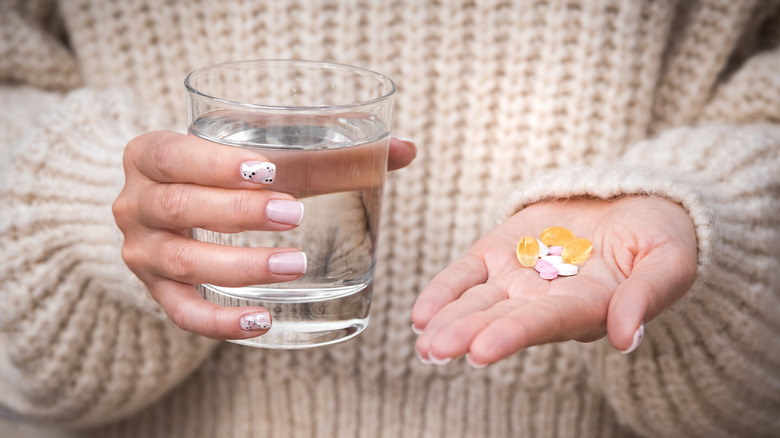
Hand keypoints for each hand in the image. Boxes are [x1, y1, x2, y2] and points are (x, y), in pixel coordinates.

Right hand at [113, 131, 414, 339]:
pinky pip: (182, 314)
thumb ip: (328, 149)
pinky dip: (221, 320)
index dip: (214, 163)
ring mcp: (141, 252)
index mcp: (151, 155)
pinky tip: (263, 321)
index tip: (267, 170)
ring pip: (183, 262)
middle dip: (237, 212)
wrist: (166, 204)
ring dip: (239, 266)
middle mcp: (133, 202)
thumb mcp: (257, 150)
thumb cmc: (222, 171)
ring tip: (295, 265)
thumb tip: (406, 150)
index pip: (171, 154)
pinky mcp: (156, 292)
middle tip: (295, 214)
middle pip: (178, 208)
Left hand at [411, 196, 696, 366]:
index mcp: (585, 308)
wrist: (635, 203)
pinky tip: (421, 313)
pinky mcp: (500, 252)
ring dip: (448, 320)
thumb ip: (647, 296)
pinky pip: (466, 274)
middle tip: (434, 351)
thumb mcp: (669, 262)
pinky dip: (443, 291)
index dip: (511, 335)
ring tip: (422, 337)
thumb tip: (626, 339)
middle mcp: (544, 301)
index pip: (543, 324)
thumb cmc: (660, 238)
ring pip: (476, 302)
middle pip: (500, 319)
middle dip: (466, 335)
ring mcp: (518, 278)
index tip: (480, 351)